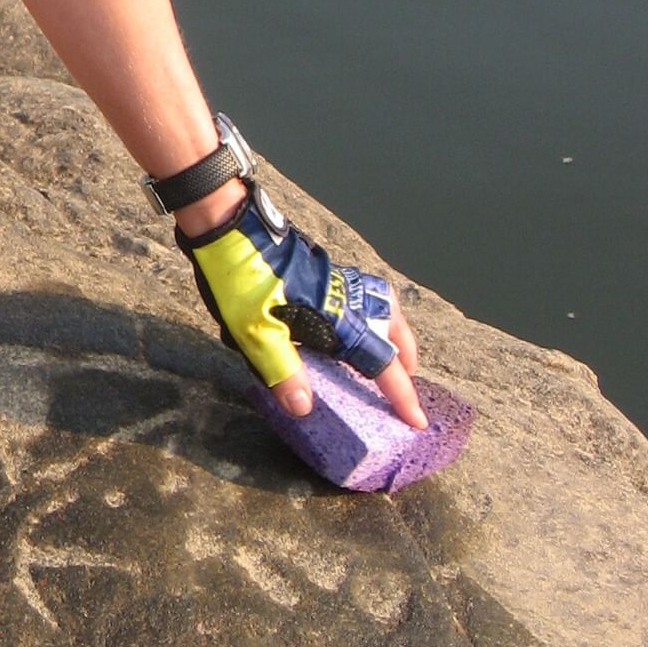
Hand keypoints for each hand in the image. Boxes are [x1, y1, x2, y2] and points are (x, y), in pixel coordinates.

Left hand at [180, 185, 425, 428]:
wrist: (230, 225)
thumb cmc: (241, 278)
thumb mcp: (255, 333)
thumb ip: (282, 372)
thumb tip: (305, 408)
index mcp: (338, 317)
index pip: (382, 364)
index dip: (401, 395)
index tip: (416, 421)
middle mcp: (347, 297)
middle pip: (395, 330)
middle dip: (405, 360)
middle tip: (406, 384)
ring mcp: (337, 279)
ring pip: (384, 307)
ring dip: (393, 332)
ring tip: (389, 352)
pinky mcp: (324, 268)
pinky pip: (364, 294)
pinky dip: (374, 312)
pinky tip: (354, 320)